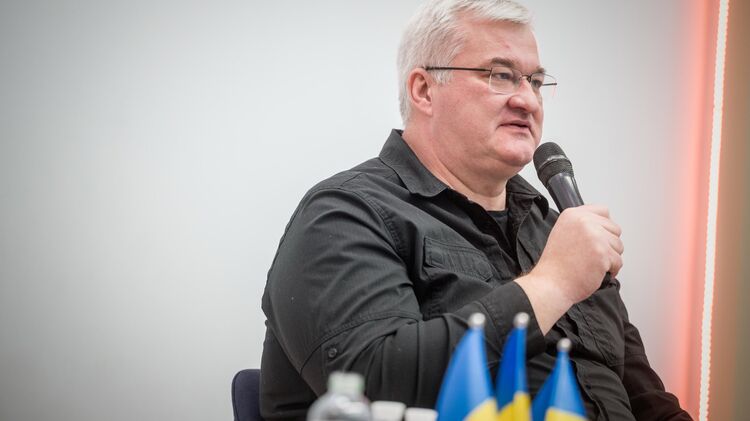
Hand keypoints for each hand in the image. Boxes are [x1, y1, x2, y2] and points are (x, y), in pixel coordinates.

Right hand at [515, 205, 623, 332]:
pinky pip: (618, 261)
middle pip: (614, 229)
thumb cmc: (556, 265)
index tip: (596, 237)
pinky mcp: (602, 253)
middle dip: (608, 244)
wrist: (551, 284)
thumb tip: (602, 226)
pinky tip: (595, 272)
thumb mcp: (562, 233)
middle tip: (591, 255)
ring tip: (591, 264)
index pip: (603, 211)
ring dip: (610, 258)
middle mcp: (584, 222)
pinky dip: (610, 270)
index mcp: (572, 215)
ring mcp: (594, 237)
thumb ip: (581, 225)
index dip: (603, 226)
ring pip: (618, 245)